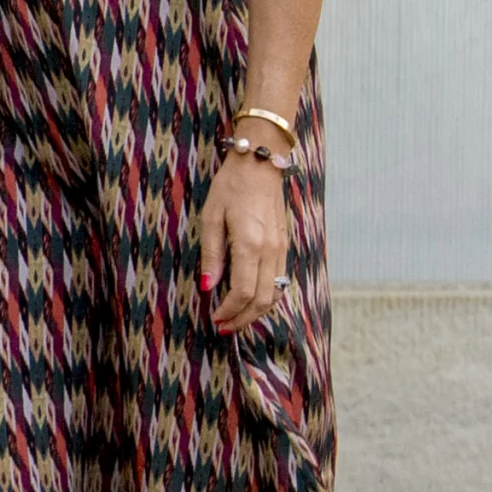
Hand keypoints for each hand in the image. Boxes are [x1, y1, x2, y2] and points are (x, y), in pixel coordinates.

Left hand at [197, 149, 292, 335]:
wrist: (261, 163)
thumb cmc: (230, 187)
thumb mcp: (210, 218)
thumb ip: (211, 254)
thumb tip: (207, 286)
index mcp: (250, 244)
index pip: (243, 292)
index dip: (229, 311)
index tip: (214, 320)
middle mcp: (270, 250)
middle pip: (262, 299)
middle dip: (243, 319)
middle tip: (223, 328)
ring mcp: (281, 248)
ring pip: (275, 293)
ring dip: (256, 311)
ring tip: (236, 319)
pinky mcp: (284, 245)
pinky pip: (280, 280)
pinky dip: (267, 296)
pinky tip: (251, 300)